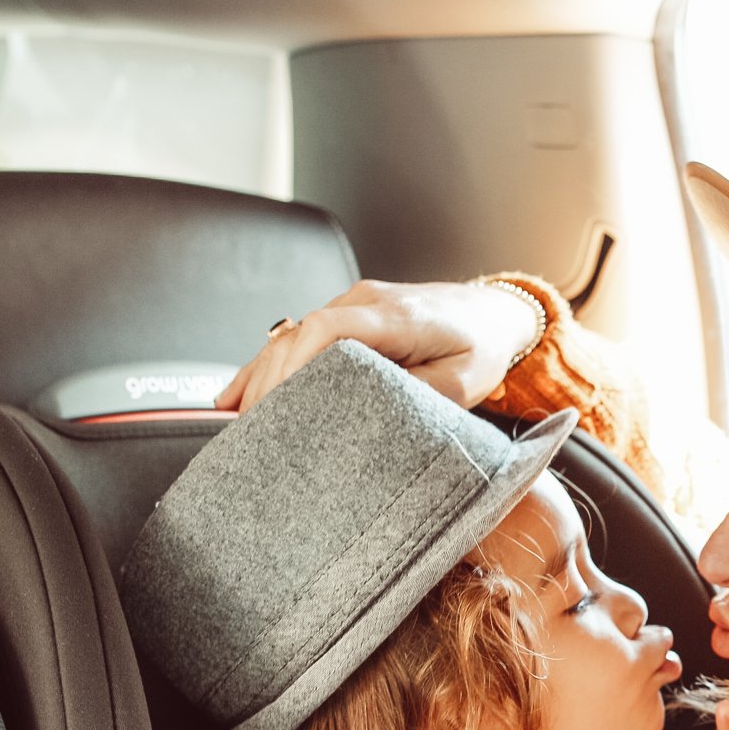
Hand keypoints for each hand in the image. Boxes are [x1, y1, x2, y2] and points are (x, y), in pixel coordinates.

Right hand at [216, 278, 538, 414]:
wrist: (492, 314)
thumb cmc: (481, 346)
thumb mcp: (463, 381)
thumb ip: (418, 393)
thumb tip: (369, 412)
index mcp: (395, 315)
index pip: (328, 328)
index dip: (296, 364)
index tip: (278, 403)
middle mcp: (366, 301)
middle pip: (299, 334)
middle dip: (269, 381)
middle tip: (252, 428)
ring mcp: (352, 305)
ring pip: (290, 336)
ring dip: (261, 376)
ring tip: (236, 419)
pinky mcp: (346, 317)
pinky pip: (296, 339)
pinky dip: (266, 366)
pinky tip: (238, 393)